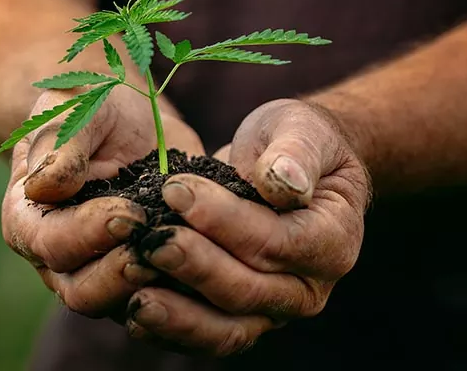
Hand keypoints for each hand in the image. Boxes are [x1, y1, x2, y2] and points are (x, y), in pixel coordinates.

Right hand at [2, 85, 203, 317]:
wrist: (129, 120)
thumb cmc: (90, 108)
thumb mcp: (73, 108)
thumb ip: (60, 143)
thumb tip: (45, 186)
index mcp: (28, 220)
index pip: (52, 244)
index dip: (89, 233)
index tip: (129, 212)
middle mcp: (57, 259)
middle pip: (82, 291)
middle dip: (121, 273)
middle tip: (161, 243)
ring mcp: (99, 274)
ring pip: (122, 305)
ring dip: (155, 286)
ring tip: (187, 256)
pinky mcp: (142, 278)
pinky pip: (162, 301)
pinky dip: (184, 290)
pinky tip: (211, 265)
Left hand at [125, 99, 369, 355]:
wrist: (289, 167)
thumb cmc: (294, 142)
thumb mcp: (301, 130)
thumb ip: (295, 153)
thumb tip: (282, 182)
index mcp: (332, 240)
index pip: (276, 242)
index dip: (224, 220)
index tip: (177, 190)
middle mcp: (308, 287)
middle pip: (248, 291)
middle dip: (195, 267)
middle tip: (151, 241)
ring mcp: (273, 309)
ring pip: (227, 328)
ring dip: (179, 317)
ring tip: (136, 299)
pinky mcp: (240, 317)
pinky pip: (207, 335)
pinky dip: (171, 330)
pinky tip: (134, 315)